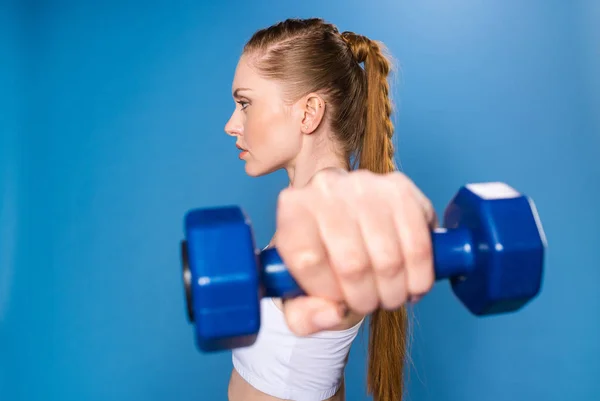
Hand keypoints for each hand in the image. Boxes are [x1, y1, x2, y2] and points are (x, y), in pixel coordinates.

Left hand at [274, 168, 437, 335]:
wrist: (346, 214)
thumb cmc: (322, 254)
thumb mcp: (300, 291)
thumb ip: (303, 316)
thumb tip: (334, 314)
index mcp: (293, 209)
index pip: (308, 261)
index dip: (328, 293)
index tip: (338, 300)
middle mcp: (326, 188)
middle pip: (353, 263)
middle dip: (365, 299)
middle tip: (369, 304)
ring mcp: (366, 185)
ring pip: (389, 259)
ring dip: (394, 292)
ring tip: (389, 296)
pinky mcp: (401, 189)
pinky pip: (418, 246)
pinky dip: (419, 277)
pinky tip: (412, 283)